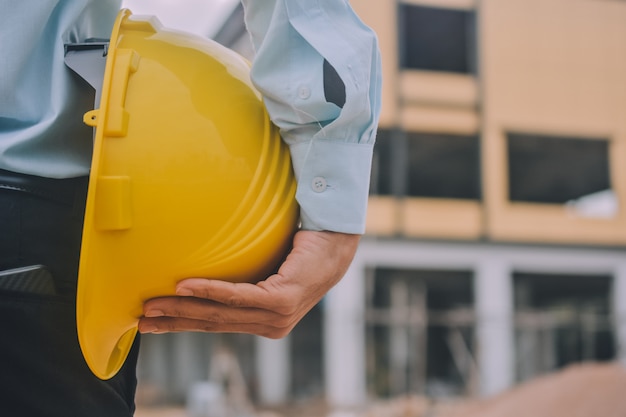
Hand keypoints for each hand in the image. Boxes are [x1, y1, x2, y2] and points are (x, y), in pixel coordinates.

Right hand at [138, 230, 359, 337]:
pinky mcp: (282, 301)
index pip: (214, 324)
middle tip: (139, 319)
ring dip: (182, 309)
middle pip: (211, 323)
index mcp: (262, 321)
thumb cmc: (297, 251)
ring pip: (220, 314)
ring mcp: (277, 316)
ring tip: (152, 304)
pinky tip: (184, 286)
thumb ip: (238, 279)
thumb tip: (202, 268)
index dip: (180, 325)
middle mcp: (269, 325)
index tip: (150, 325)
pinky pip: (239, 295)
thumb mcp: (262, 270)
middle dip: (172, 322)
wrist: (334, 240)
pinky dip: (210, 290)